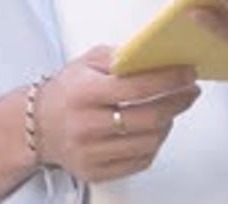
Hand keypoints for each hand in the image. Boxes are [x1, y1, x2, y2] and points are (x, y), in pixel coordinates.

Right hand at [37, 45, 199, 182]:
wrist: (38, 125)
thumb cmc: (67, 90)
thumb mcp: (87, 62)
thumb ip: (119, 57)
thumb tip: (154, 56)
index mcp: (85, 92)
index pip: (136, 87)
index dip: (167, 80)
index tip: (187, 73)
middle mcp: (87, 124)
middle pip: (147, 118)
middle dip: (176, 102)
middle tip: (190, 91)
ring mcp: (91, 152)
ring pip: (147, 142)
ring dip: (167, 123)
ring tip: (172, 108)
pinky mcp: (95, 172)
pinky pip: (139, 162)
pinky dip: (154, 144)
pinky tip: (156, 129)